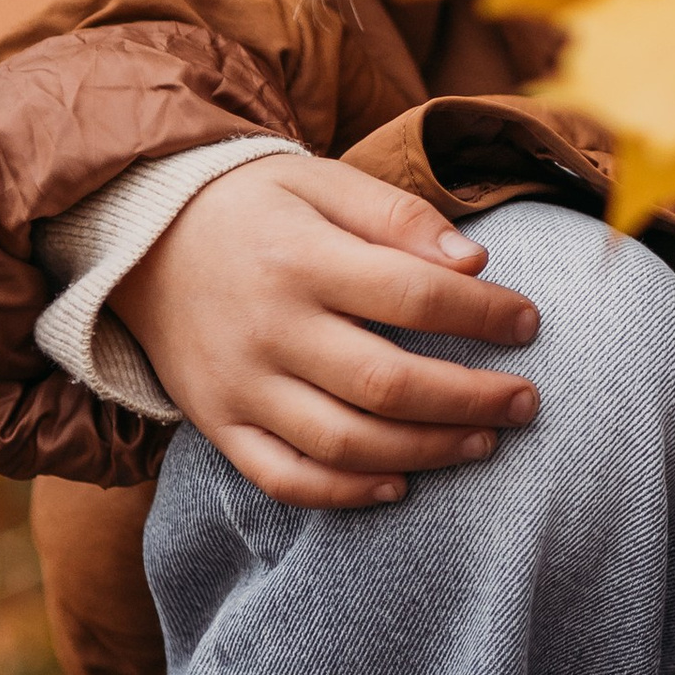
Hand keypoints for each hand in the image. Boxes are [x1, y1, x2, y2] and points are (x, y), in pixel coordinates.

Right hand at [118, 157, 541, 509]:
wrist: (144, 237)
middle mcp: (269, 328)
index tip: (530, 321)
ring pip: (343, 442)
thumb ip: (399, 216)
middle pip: (386, 383)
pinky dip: (344, 493)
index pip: (412, 293)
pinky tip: (399, 484)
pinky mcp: (217, 423)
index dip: (482, 313)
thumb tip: (476, 260)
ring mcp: (239, 384)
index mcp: (302, 258)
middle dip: (470, 400)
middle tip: (527, 402)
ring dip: (425, 451)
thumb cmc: (256, 203)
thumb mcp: (324, 181)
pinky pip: (283, 478)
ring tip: (483, 444)